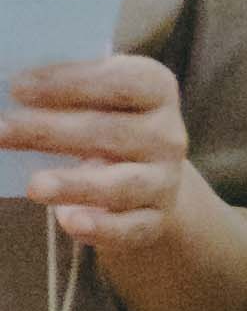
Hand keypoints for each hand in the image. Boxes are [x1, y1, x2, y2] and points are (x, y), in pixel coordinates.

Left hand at [4, 55, 203, 265]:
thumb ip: (62, 94)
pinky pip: (131, 227)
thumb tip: (10, 93)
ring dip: (77, 184)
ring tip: (34, 186)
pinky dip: (103, 227)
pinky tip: (69, 220)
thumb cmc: (103, 125)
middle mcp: (166, 135)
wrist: (147, 176)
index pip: (122, 82)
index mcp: (155, 91)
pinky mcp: (154, 220)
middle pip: (113, 132)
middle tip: (0, 130)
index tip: (18, 87)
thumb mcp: (94, 101)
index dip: (72, 83)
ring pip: (123, 184)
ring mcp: (163, 181)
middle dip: (51, 132)